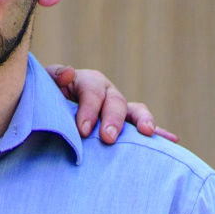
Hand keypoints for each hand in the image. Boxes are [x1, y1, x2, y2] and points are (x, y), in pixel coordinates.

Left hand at [47, 64, 176, 145]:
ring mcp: (119, 109)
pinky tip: (172, 140)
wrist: (48, 115)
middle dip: (113, 119)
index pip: (92, 91)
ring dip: (143, 121)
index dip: (89, 109)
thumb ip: (52, 78)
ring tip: (147, 133)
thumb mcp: (43, 87)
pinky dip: (159, 132)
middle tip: (108, 138)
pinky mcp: (126, 125)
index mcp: (87, 82)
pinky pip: (144, 127)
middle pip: (115, 101)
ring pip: (135, 111)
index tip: (83, 130)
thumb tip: (68, 73)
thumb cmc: (45, 102)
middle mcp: (106, 93)